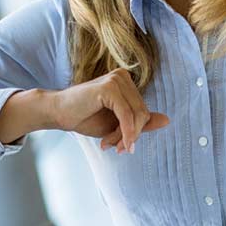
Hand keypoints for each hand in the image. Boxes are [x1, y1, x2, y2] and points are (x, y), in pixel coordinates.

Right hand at [0, 70, 170, 153]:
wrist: (57, 113)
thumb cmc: (84, 118)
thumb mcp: (117, 125)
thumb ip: (140, 123)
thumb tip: (168, 120)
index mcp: (127, 83)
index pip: (144, 112)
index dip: (135, 133)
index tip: (122, 147)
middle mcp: (124, 77)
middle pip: (143, 114)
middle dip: (130, 136)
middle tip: (115, 149)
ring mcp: (117, 79)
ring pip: (137, 116)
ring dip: (125, 136)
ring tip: (108, 145)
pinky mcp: (110, 87)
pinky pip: (127, 115)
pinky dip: (125, 132)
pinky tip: (116, 144)